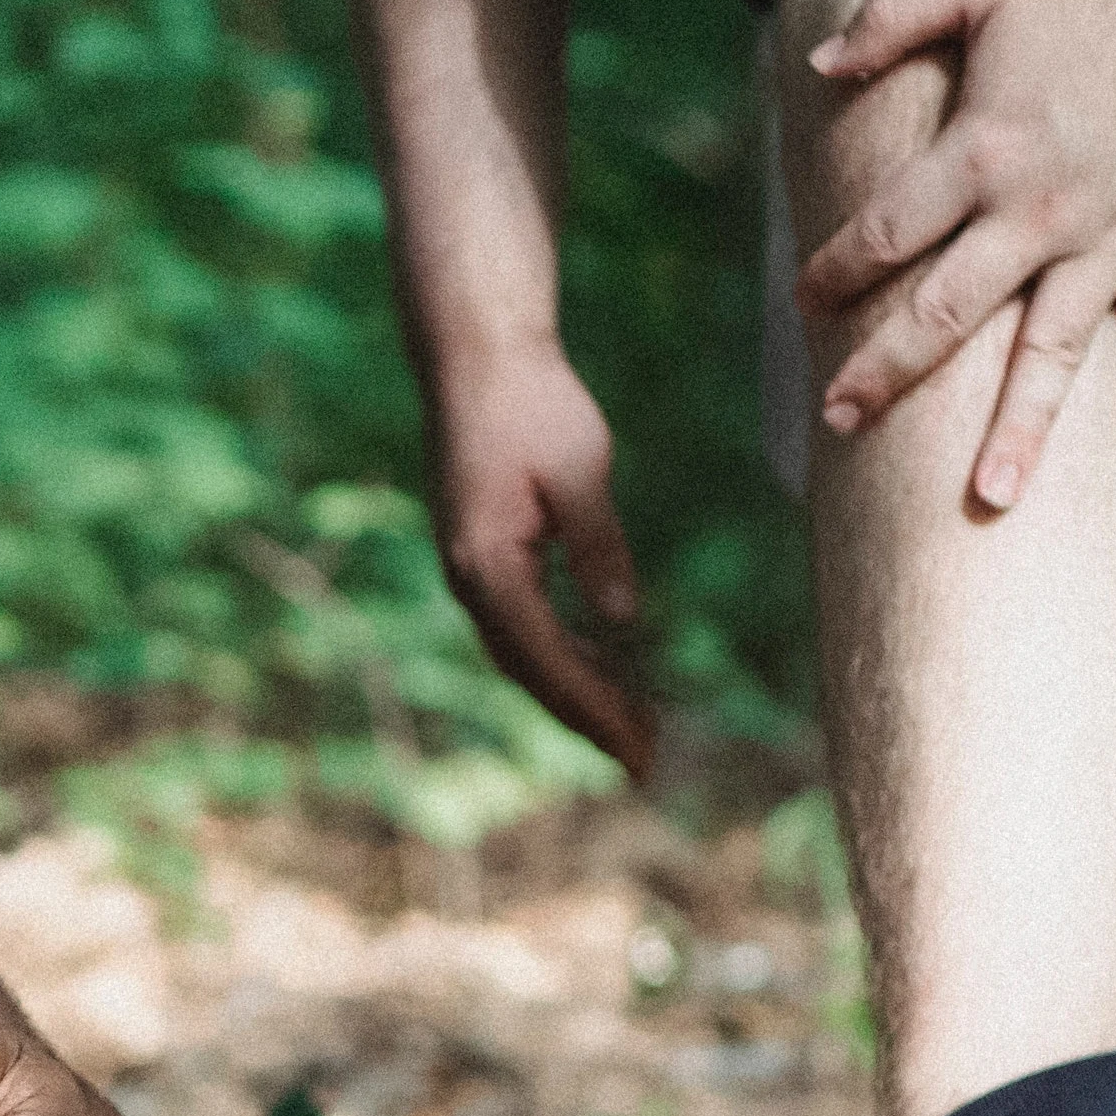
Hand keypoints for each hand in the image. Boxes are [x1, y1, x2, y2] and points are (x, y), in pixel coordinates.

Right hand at [424, 350, 652, 769]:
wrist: (474, 357)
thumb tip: (622, 619)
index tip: (640, 750)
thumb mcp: (580, 470)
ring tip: (633, 722)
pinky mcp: (482, 554)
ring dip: (575, 691)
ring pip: (524, 654)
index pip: (549, 662)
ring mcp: (470, 569)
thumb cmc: (530, 404)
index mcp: (489, 567)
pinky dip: (561, 655)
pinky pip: (522, 624)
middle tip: (647, 759)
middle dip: (588, 718)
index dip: (596, 712)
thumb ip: (598, 546)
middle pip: (532, 673)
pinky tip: (601, 663)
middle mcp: (469, 580)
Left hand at [793, 0, 1115, 507]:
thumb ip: (890, 17)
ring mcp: (1108, 239)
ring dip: (1020, 426)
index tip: (805, 300)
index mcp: (983, 152)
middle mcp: (1040, 212)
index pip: (888, 230)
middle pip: (948, 312)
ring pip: (1054, 351)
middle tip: (838, 422)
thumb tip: (818, 62)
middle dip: (887, 370)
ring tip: (988, 498)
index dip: (837, 268)